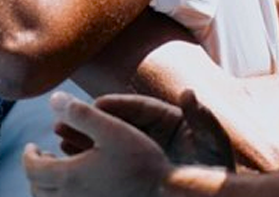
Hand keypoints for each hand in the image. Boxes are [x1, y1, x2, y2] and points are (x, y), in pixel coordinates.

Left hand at [23, 92, 171, 196]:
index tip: (33, 146)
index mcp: (69, 177)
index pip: (32, 168)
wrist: (164, 194)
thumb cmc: (141, 162)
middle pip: (37, 188)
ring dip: (45, 187)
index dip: (29, 155)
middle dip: (35, 170)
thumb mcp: (112, 129)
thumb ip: (81, 113)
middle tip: (43, 157)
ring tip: (57, 171)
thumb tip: (53, 99)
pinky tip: (75, 187)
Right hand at [55, 92, 234, 167]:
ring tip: (60, 138)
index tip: (96, 105)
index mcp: (170, 118)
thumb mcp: (213, 142)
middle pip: (116, 122)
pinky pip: (109, 159)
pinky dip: (91, 158)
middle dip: (91, 121)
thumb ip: (201, 118)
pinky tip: (72, 160)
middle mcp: (153, 131)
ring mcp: (143, 149)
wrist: (212, 193)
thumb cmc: (218, 167)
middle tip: (65, 120)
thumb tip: (189, 92)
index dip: (116, 105)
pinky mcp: (135, 167)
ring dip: (84, 138)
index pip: (138, 107)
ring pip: (108, 141)